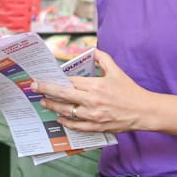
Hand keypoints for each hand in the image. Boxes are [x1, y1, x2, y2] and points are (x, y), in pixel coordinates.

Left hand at [34, 49, 151, 133]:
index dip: (54, 80)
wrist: (143, 111)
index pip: (69, 82)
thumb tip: (91, 50)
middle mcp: (91, 101)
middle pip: (62, 95)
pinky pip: (76, 126)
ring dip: (53, 106)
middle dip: (45, 90)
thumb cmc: (130, 91)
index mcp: (95, 85)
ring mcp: (93, 115)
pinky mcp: (96, 126)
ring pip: (66, 111)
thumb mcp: (117, 71)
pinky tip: (60, 118)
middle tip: (33, 88)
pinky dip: (66, 122)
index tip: (42, 79)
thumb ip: (103, 58)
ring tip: (44, 102)